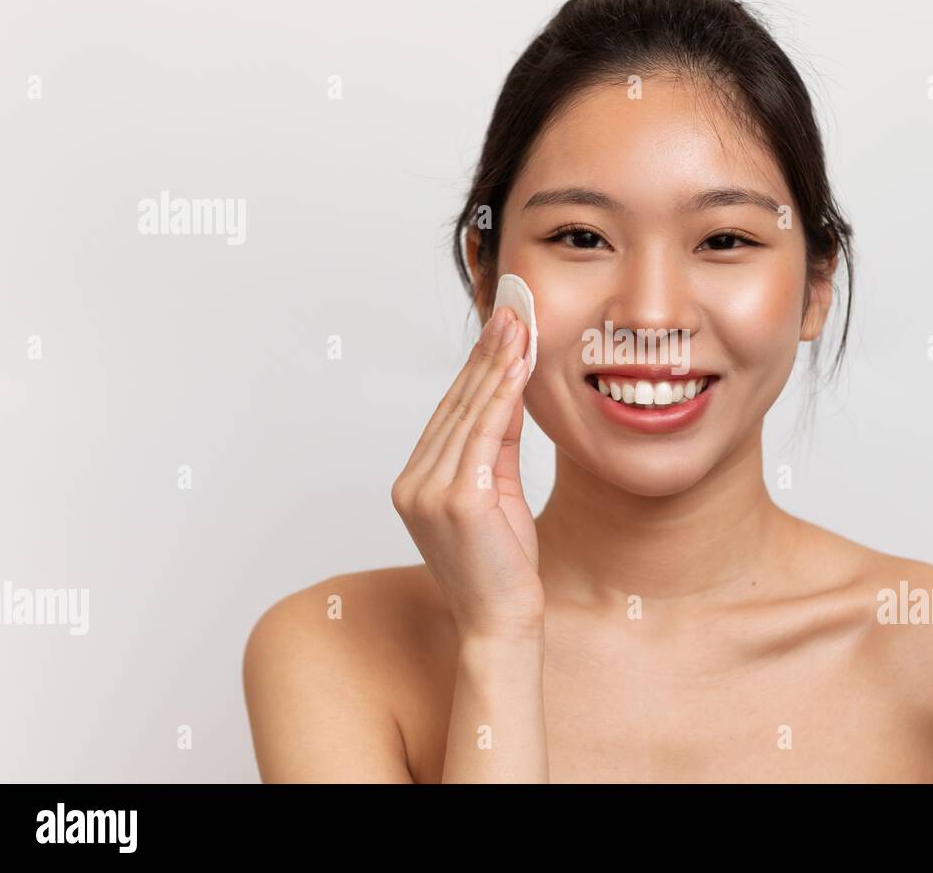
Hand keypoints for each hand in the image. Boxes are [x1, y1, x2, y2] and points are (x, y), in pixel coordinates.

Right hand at [391, 307, 541, 639]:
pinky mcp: (455, 499)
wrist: (502, 621)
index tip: (500, 330)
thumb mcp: (497, 492)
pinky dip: (502, 395)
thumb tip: (508, 391)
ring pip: (469, 413)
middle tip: (511, 311)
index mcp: (415, 482)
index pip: (449, 413)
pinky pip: (483, 434)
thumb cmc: (503, 566)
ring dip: (497, 364)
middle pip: (456, 405)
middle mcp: (413, 482)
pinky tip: (517, 365)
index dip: (476, 368)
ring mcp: (429, 491)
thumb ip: (497, 444)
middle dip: (487, 355)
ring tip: (519, 325)